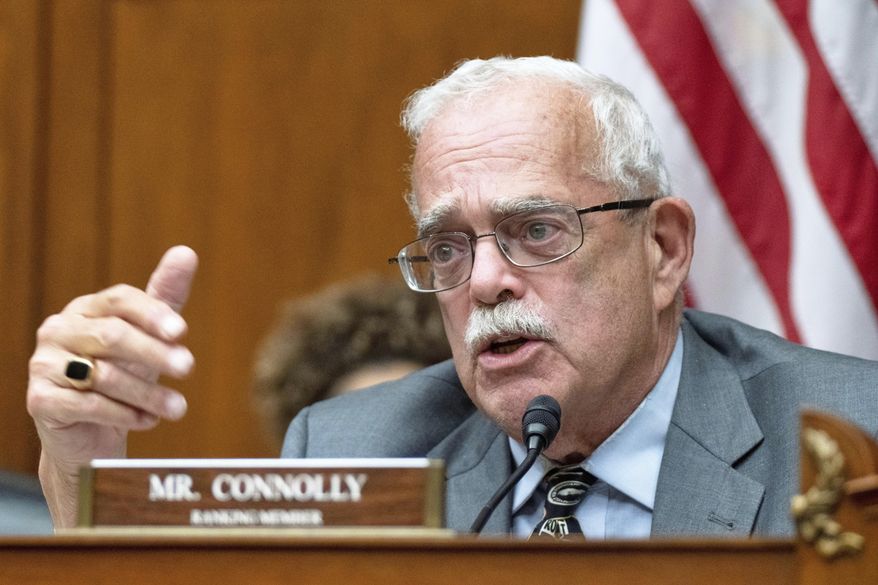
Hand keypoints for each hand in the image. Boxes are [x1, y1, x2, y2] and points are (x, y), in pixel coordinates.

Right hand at [26, 246, 198, 527]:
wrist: (88, 433)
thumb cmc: (123, 374)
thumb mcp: (149, 337)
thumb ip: (165, 298)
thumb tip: (186, 252)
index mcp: (86, 309)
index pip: (120, 300)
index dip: (152, 313)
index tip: (182, 332)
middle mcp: (59, 330)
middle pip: (112, 335)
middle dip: (155, 353)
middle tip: (187, 367)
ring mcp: (44, 364)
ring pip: (103, 374)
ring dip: (147, 393)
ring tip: (178, 407)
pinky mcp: (39, 399)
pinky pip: (87, 405)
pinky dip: (123, 414)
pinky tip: (147, 420)